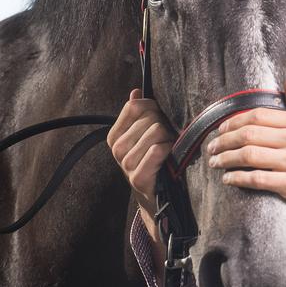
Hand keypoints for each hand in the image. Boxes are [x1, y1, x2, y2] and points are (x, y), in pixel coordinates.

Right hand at [107, 89, 174, 224]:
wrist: (155, 194)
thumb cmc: (151, 159)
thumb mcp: (143, 135)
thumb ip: (138, 113)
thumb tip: (135, 92)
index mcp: (114, 136)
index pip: (134, 106)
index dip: (152, 107)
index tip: (159, 117)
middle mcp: (117, 149)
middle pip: (149, 118)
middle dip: (163, 125)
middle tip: (165, 138)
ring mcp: (126, 164)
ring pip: (156, 131)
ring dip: (168, 138)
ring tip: (167, 148)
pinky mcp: (138, 177)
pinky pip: (157, 150)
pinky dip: (168, 149)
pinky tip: (169, 156)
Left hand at [206, 78, 285, 219]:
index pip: (258, 115)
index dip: (233, 122)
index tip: (221, 129)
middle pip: (248, 134)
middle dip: (224, 140)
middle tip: (211, 147)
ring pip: (248, 156)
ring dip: (226, 158)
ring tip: (215, 162)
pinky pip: (257, 179)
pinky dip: (238, 178)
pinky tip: (229, 179)